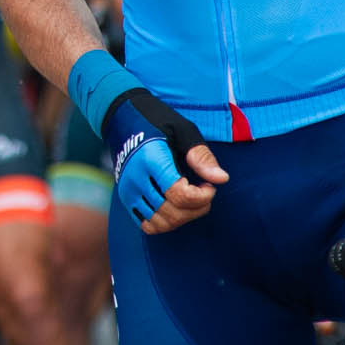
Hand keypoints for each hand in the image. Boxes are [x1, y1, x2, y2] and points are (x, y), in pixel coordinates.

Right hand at [102, 90, 228, 234]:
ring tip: (192, 200)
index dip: (203, 197)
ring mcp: (128, 191)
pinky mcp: (126, 198)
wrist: (122, 119)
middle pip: (172, 212)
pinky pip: (147, 225)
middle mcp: (136, 179)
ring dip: (183, 217)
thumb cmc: (157, 122)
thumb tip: (222, 179)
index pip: (180, 195)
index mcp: (151, 160)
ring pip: (161, 223)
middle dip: (197, 208)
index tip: (209, 185)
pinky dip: (165, 223)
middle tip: (205, 193)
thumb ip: (201, 156)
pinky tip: (176, 207)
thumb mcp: (183, 130)